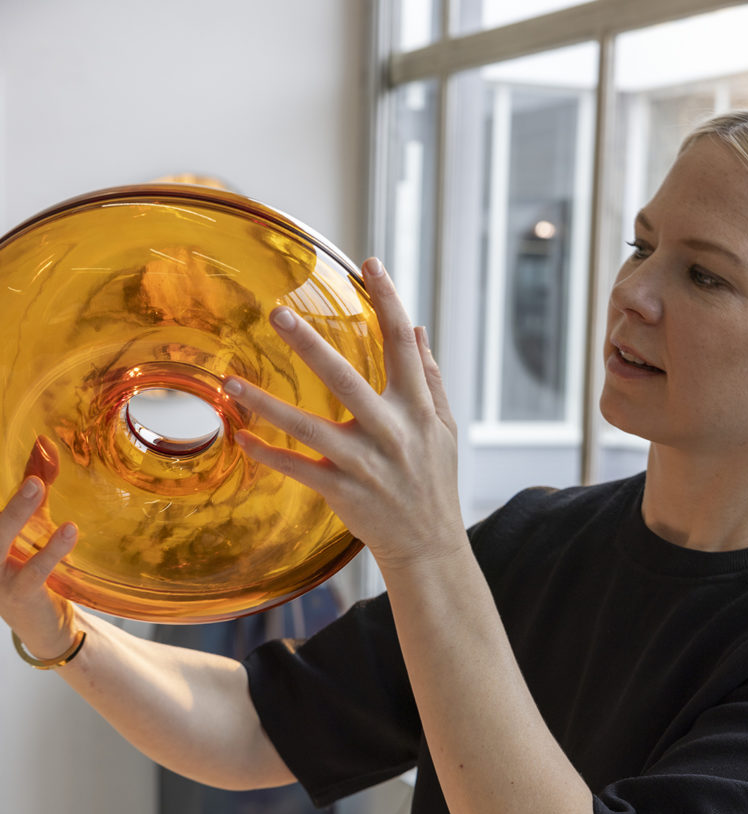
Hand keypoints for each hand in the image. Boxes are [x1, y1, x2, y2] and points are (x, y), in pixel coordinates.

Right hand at [1, 441, 79, 660]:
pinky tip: (70, 531)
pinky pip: (33, 571)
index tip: (28, 446)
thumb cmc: (34, 573)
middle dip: (6, 498)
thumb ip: (36, 495)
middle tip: (28, 469)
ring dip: (16, 512)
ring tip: (38, 485)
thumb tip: (43, 448)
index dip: (8, 491)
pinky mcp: (17, 595)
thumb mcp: (33, 530)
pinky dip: (50, 550)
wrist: (47, 628)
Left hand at [226, 258, 467, 574]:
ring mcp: (365, 464)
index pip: (403, 346)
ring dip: (268, 404)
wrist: (429, 547)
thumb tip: (417, 330)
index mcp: (419, 410)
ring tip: (233, 382)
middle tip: (277, 312)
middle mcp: (392, 432)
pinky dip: (269, 454)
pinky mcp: (343, 492)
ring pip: (310, 428)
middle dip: (311, 345)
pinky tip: (241, 437)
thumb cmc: (433, 482)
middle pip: (346, 380)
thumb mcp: (444, 429)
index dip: (389, 302)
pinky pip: (298, 469)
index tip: (371, 263)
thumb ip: (430, 379)